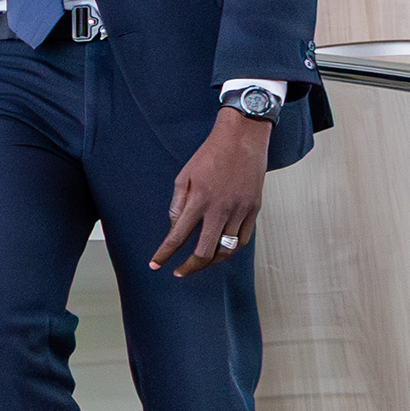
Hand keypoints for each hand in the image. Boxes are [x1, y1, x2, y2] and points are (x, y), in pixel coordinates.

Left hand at [152, 109, 272, 276]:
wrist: (242, 139)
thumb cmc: (209, 156)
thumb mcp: (184, 176)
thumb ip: (177, 205)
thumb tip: (175, 229)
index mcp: (199, 200)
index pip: (178, 236)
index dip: (165, 254)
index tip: (155, 265)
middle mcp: (220, 209)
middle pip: (204, 251)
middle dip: (189, 267)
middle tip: (179, 272)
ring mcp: (240, 210)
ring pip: (226, 250)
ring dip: (210, 262)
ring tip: (199, 264)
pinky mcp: (254, 209)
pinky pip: (243, 239)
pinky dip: (230, 250)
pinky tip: (219, 252)